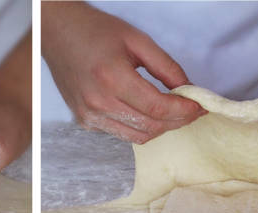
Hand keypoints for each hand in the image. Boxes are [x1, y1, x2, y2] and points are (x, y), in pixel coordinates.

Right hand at [42, 1, 203, 142]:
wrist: (58, 35)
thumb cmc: (96, 31)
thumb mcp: (137, 40)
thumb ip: (165, 67)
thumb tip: (187, 90)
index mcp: (112, 78)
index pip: (157, 107)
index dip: (183, 111)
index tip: (199, 107)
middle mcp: (99, 103)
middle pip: (150, 126)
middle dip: (177, 122)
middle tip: (192, 111)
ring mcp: (90, 116)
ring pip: (137, 136)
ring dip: (160, 128)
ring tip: (174, 114)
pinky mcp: (86, 122)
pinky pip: (121, 134)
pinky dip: (140, 127)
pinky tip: (148, 113)